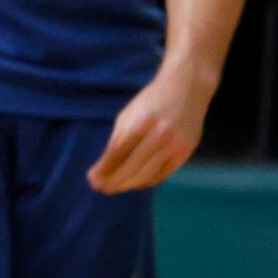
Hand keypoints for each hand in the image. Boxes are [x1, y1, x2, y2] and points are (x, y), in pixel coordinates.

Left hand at [89, 69, 208, 193]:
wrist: (186, 89)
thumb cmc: (151, 102)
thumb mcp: (129, 114)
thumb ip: (118, 139)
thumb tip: (104, 167)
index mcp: (141, 123)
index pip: (117, 153)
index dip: (103, 169)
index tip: (92, 178)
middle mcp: (159, 136)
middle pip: (132, 168)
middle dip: (113, 181)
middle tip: (99, 188)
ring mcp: (175, 146)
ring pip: (147, 175)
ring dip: (127, 185)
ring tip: (113, 188)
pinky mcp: (185, 152)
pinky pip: (162, 174)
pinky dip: (146, 181)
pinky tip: (134, 183)